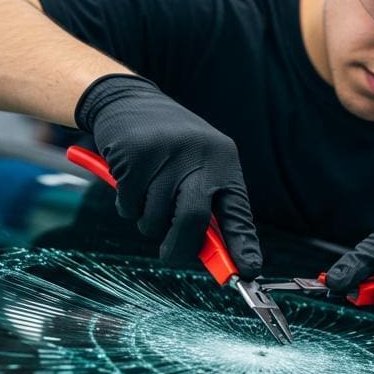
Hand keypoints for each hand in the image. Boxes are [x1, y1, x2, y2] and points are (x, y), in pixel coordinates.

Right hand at [75, 74, 261, 277]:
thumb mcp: (198, 165)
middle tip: (170, 254)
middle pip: (193, 219)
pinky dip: (127, 205)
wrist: (128, 100)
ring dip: (147, 221)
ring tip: (147, 195)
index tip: (247, 272)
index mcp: (223, 160)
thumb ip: (207, 205)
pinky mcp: (133, 156)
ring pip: (154, 219)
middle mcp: (199, 155)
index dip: (242, 244)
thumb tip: (217, 254)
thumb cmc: (169, 146)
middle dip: (180, 246)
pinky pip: (129, 206)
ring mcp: (165, 154)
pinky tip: (130, 180)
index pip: (237, 210)